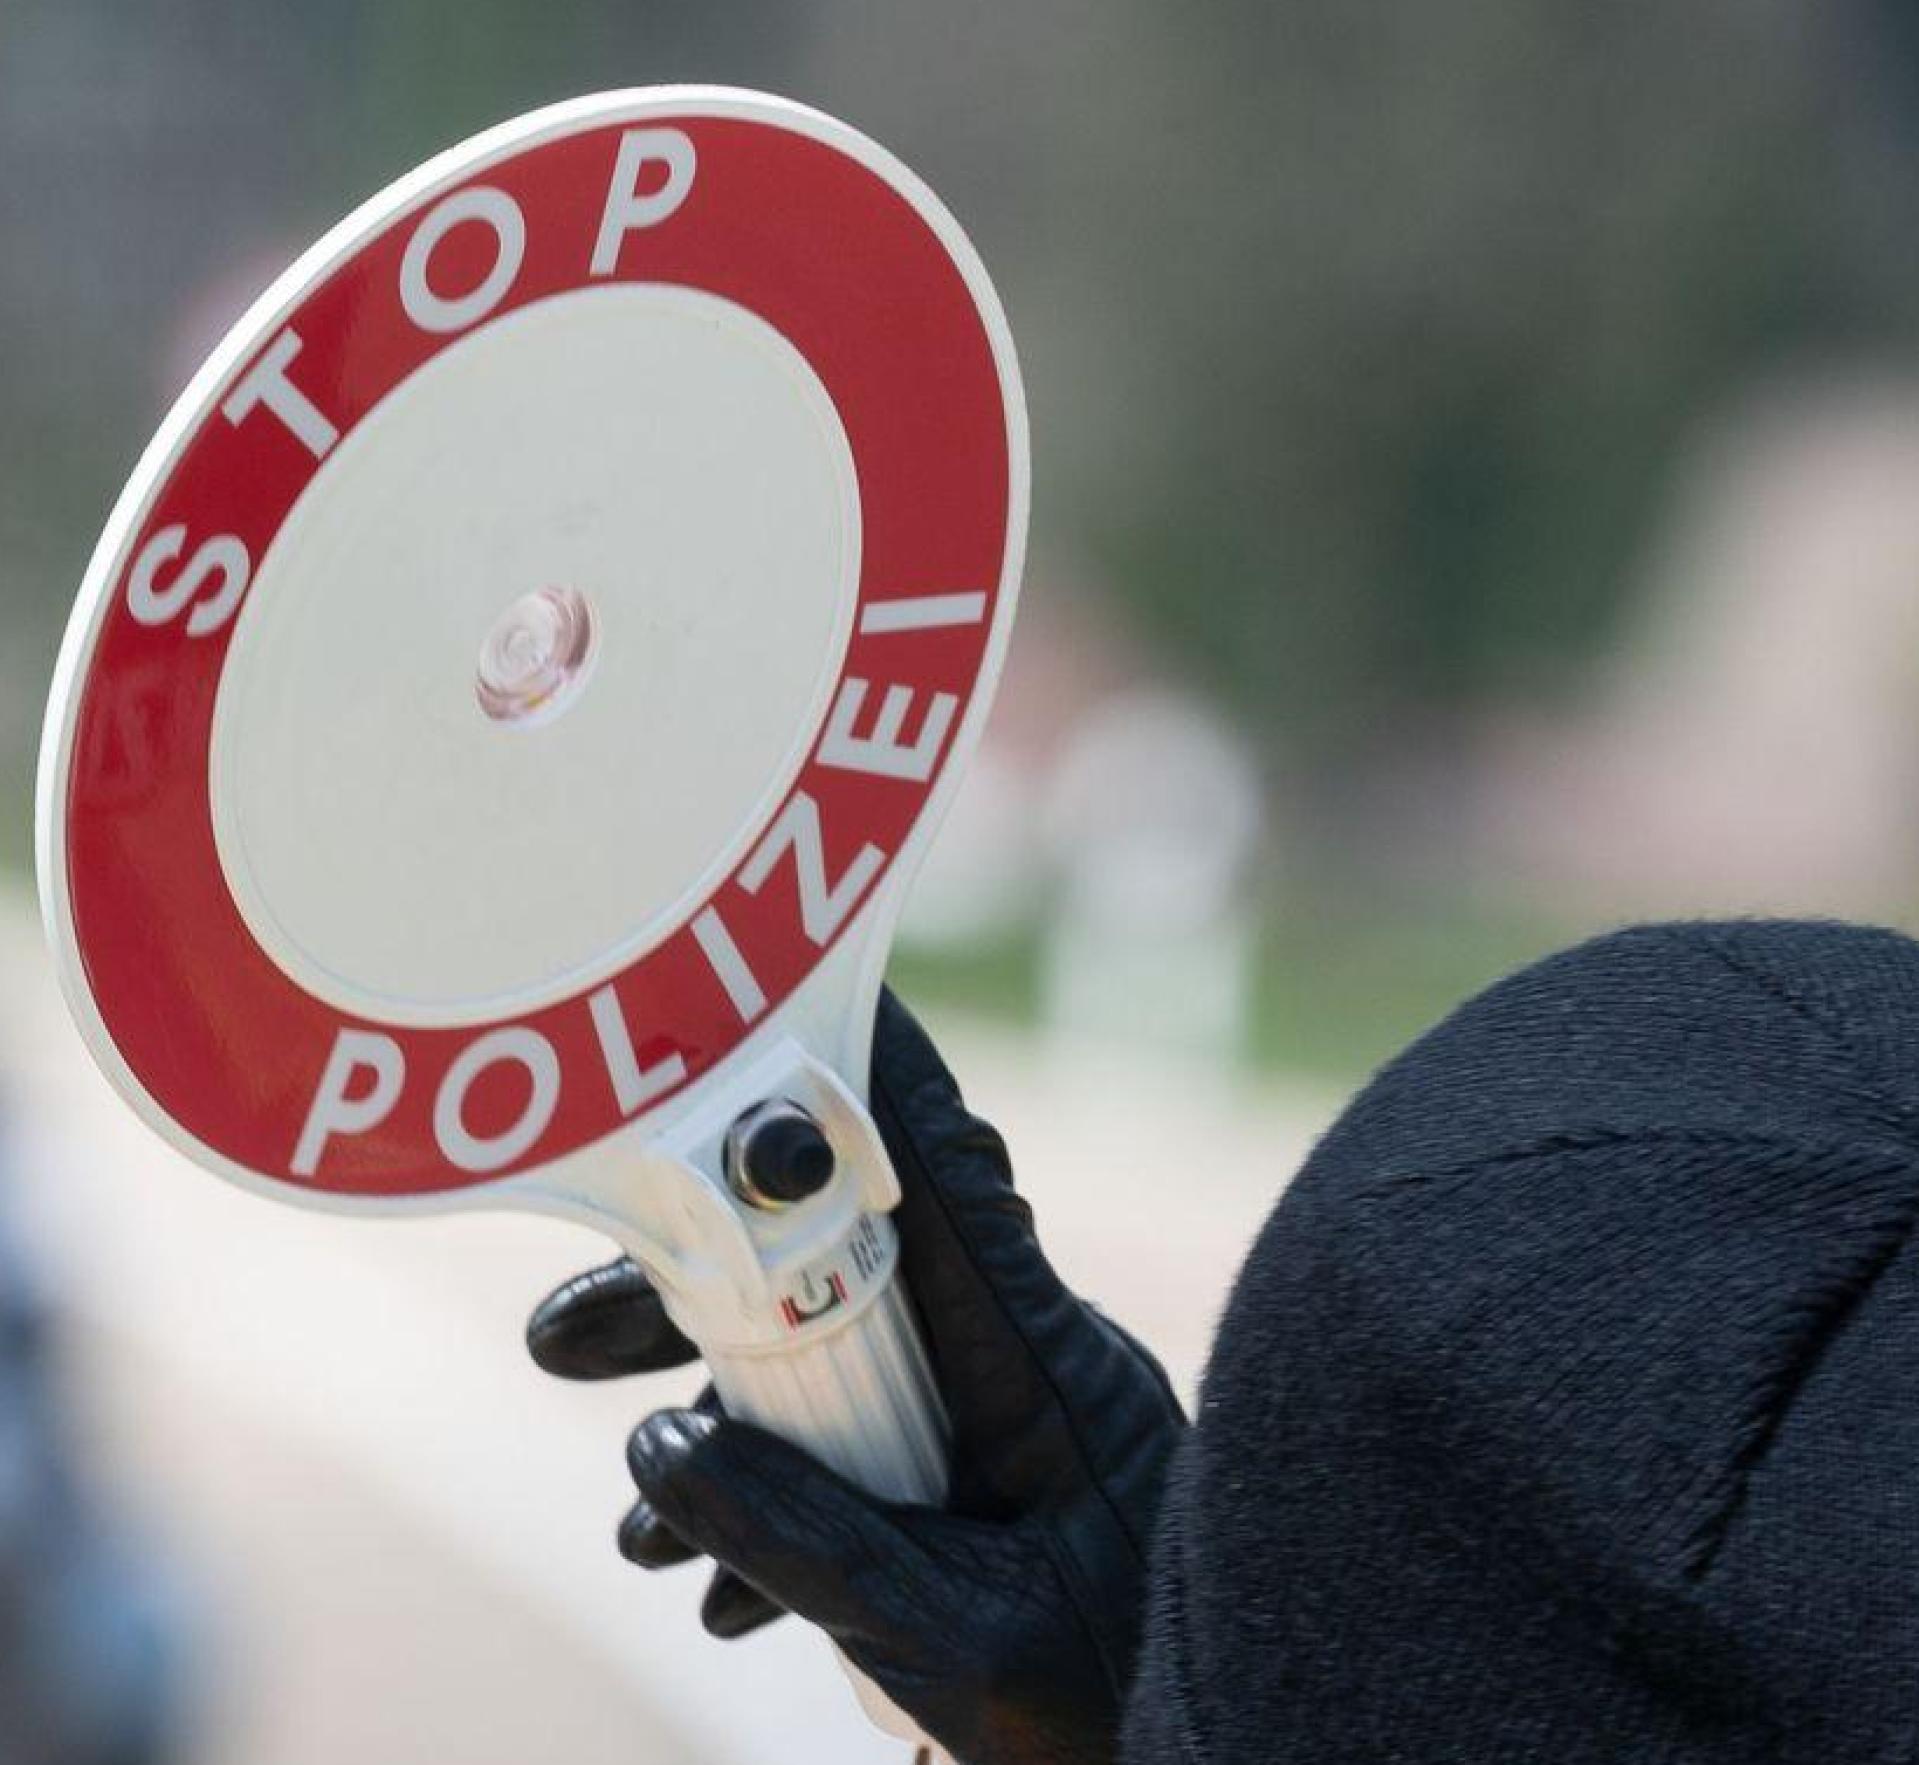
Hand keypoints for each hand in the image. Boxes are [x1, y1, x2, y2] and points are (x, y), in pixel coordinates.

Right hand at [527, 989, 1185, 1764]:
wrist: (1235, 1753)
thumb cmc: (1126, 1710)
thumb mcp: (957, 1641)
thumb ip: (810, 1546)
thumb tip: (662, 1450)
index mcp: (1045, 1368)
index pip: (941, 1177)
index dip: (856, 1073)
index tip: (765, 992)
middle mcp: (1024, 1363)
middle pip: (842, 1267)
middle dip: (696, 1295)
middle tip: (565, 1340)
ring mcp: (1005, 1419)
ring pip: (833, 1360)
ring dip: (719, 1420)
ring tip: (635, 1534)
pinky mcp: (987, 1475)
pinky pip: (859, 1445)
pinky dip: (774, 1498)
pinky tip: (715, 1588)